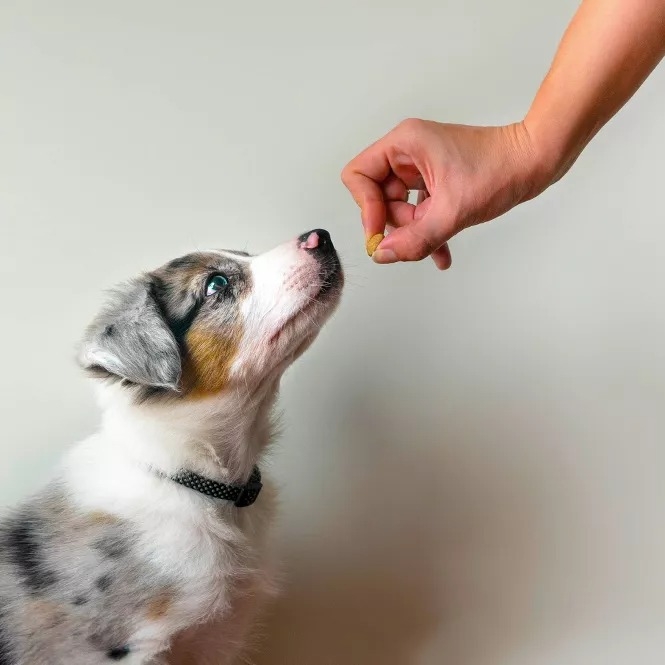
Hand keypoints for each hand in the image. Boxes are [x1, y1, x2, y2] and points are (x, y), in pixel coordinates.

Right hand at [341, 119, 546, 268]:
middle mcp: (408, 152)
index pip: (359, 176)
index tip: (381, 234)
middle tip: (420, 235)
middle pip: (377, 197)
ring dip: (415, 232)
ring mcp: (421, 166)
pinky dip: (427, 230)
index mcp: (404, 143)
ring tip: (440, 242)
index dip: (365, 208)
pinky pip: (418, 210)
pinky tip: (441, 253)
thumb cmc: (501, 169)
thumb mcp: (453, 211)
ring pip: (399, 208)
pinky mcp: (435, 180)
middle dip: (398, 224)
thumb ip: (415, 238)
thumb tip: (383, 254)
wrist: (536, 162)